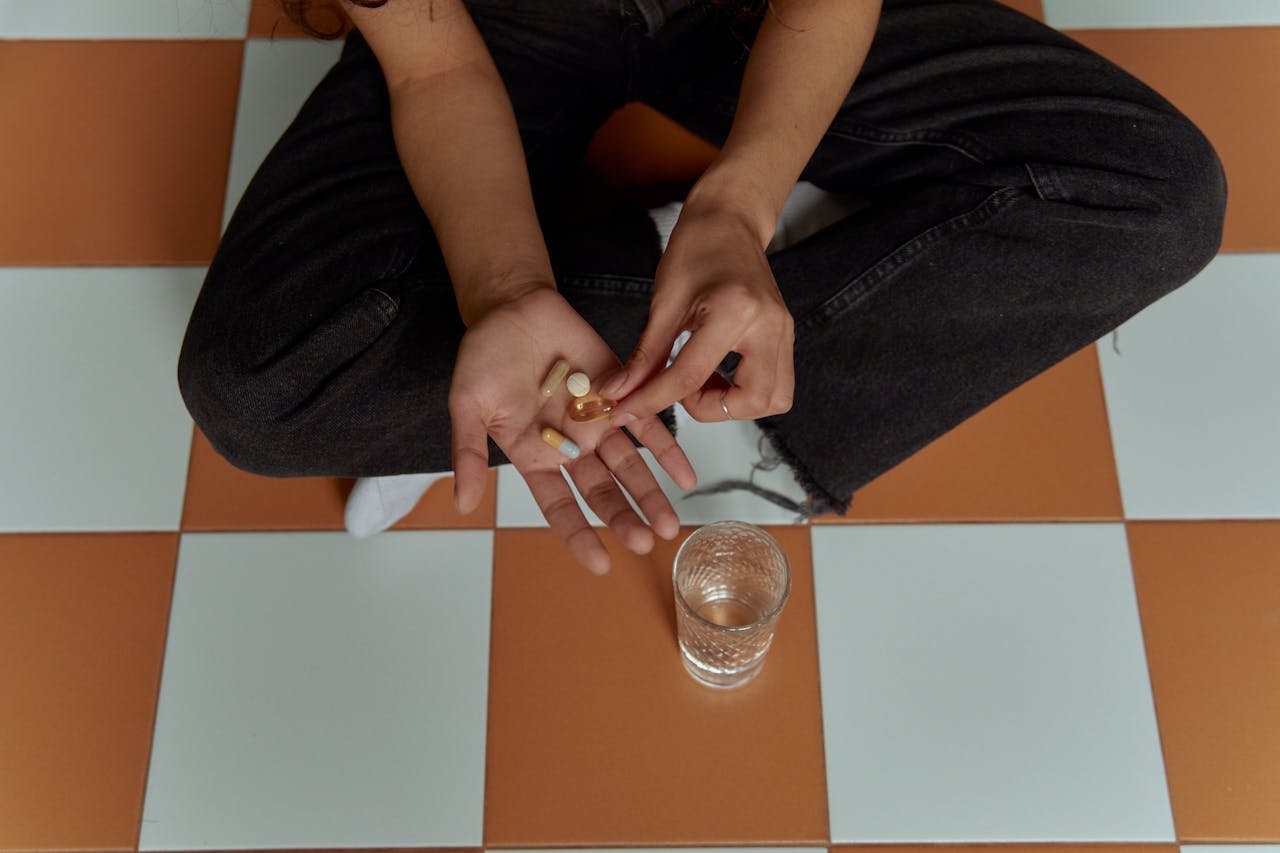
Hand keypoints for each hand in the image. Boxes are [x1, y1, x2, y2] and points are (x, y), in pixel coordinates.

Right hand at [449, 287, 696, 573]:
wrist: (512, 306)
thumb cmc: (484, 357)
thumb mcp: (467, 405)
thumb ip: (467, 453)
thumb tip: (462, 504)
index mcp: (534, 456)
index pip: (559, 506)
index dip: (579, 534)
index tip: (601, 562)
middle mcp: (570, 446)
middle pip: (601, 491)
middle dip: (623, 516)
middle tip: (644, 540)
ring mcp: (596, 421)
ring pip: (629, 465)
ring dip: (650, 493)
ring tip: (669, 523)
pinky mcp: (619, 392)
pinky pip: (647, 425)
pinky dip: (667, 449)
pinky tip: (685, 475)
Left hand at [600, 203, 794, 421]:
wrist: (729, 220)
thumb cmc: (697, 248)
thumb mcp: (664, 302)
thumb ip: (644, 355)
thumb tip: (620, 392)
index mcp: (734, 311)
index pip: (690, 377)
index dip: (652, 400)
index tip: (626, 411)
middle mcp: (769, 325)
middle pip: (752, 401)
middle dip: (710, 409)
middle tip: (680, 389)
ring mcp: (784, 332)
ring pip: (773, 399)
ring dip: (733, 405)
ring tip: (699, 381)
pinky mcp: (784, 336)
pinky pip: (775, 384)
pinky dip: (743, 392)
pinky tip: (713, 372)